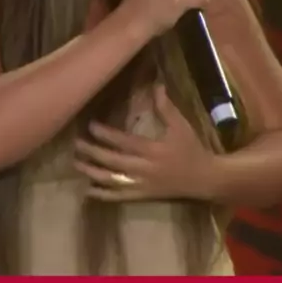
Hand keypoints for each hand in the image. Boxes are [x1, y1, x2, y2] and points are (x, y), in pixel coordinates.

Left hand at [74, 84, 215, 201]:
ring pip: (112, 181)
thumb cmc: (192, 149)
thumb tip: (156, 86)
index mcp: (153, 151)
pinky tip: (89, 190)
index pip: (124, 142)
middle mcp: (144, 169)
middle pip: (113, 161)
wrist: (205, 179)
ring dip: (92, 173)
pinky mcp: (142, 196)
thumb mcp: (181, 126)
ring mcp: (142, 185)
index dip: (106, 134)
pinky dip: (103, 194)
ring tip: (77, 164)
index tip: (90, 125)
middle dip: (93, 152)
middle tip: (76, 143)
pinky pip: (119, 197)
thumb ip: (166, 108)